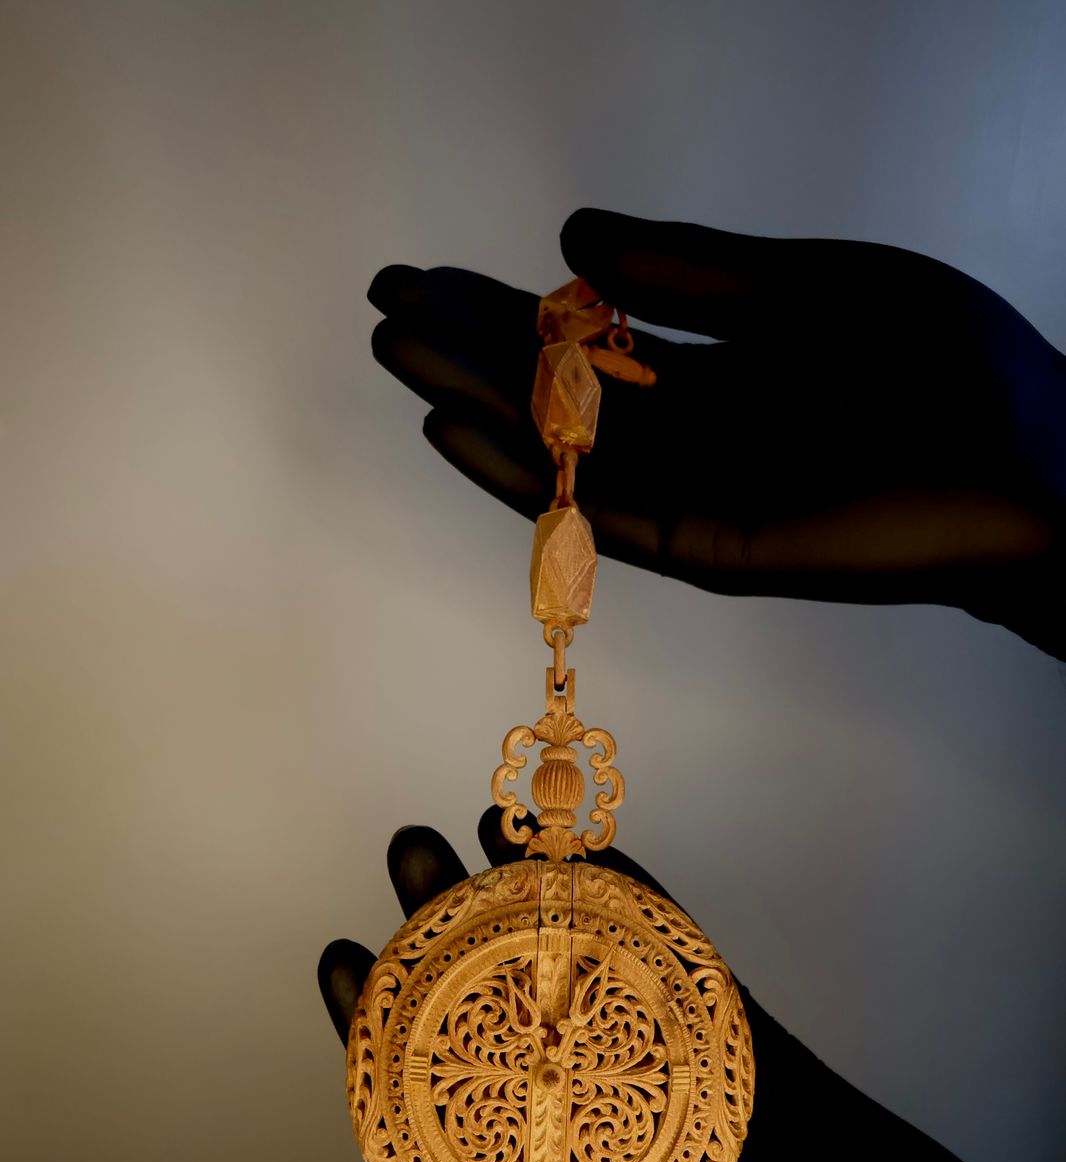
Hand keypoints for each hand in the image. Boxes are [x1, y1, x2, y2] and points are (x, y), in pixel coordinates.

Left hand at [319, 813, 1065, 1161]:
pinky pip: (710, 995)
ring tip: (485, 830)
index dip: (390, 1054)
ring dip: (550, 915)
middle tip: (408, 859)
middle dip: (459, 953)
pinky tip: (605, 868)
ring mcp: (707, 1130)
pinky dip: (660, 926)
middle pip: (521, 1048)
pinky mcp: (786, 1094)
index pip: (454, 1142)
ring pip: (611, 1001)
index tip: (349, 966)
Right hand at [368, 208, 1065, 658]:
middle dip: (472, 347)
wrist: (1033, 465)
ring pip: (561, 452)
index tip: (429, 272)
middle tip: (385, 305)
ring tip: (398, 352)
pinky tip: (457, 425)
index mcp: (720, 369)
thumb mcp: (813, 288)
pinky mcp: (707, 547)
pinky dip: (524, 475)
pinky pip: (595, 513)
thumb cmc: (948, 370)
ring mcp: (695, 495)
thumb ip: (696, 271)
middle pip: (559, 393)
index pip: (590, 337)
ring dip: (476, 404)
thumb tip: (571, 239)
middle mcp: (694, 436)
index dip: (507, 304)